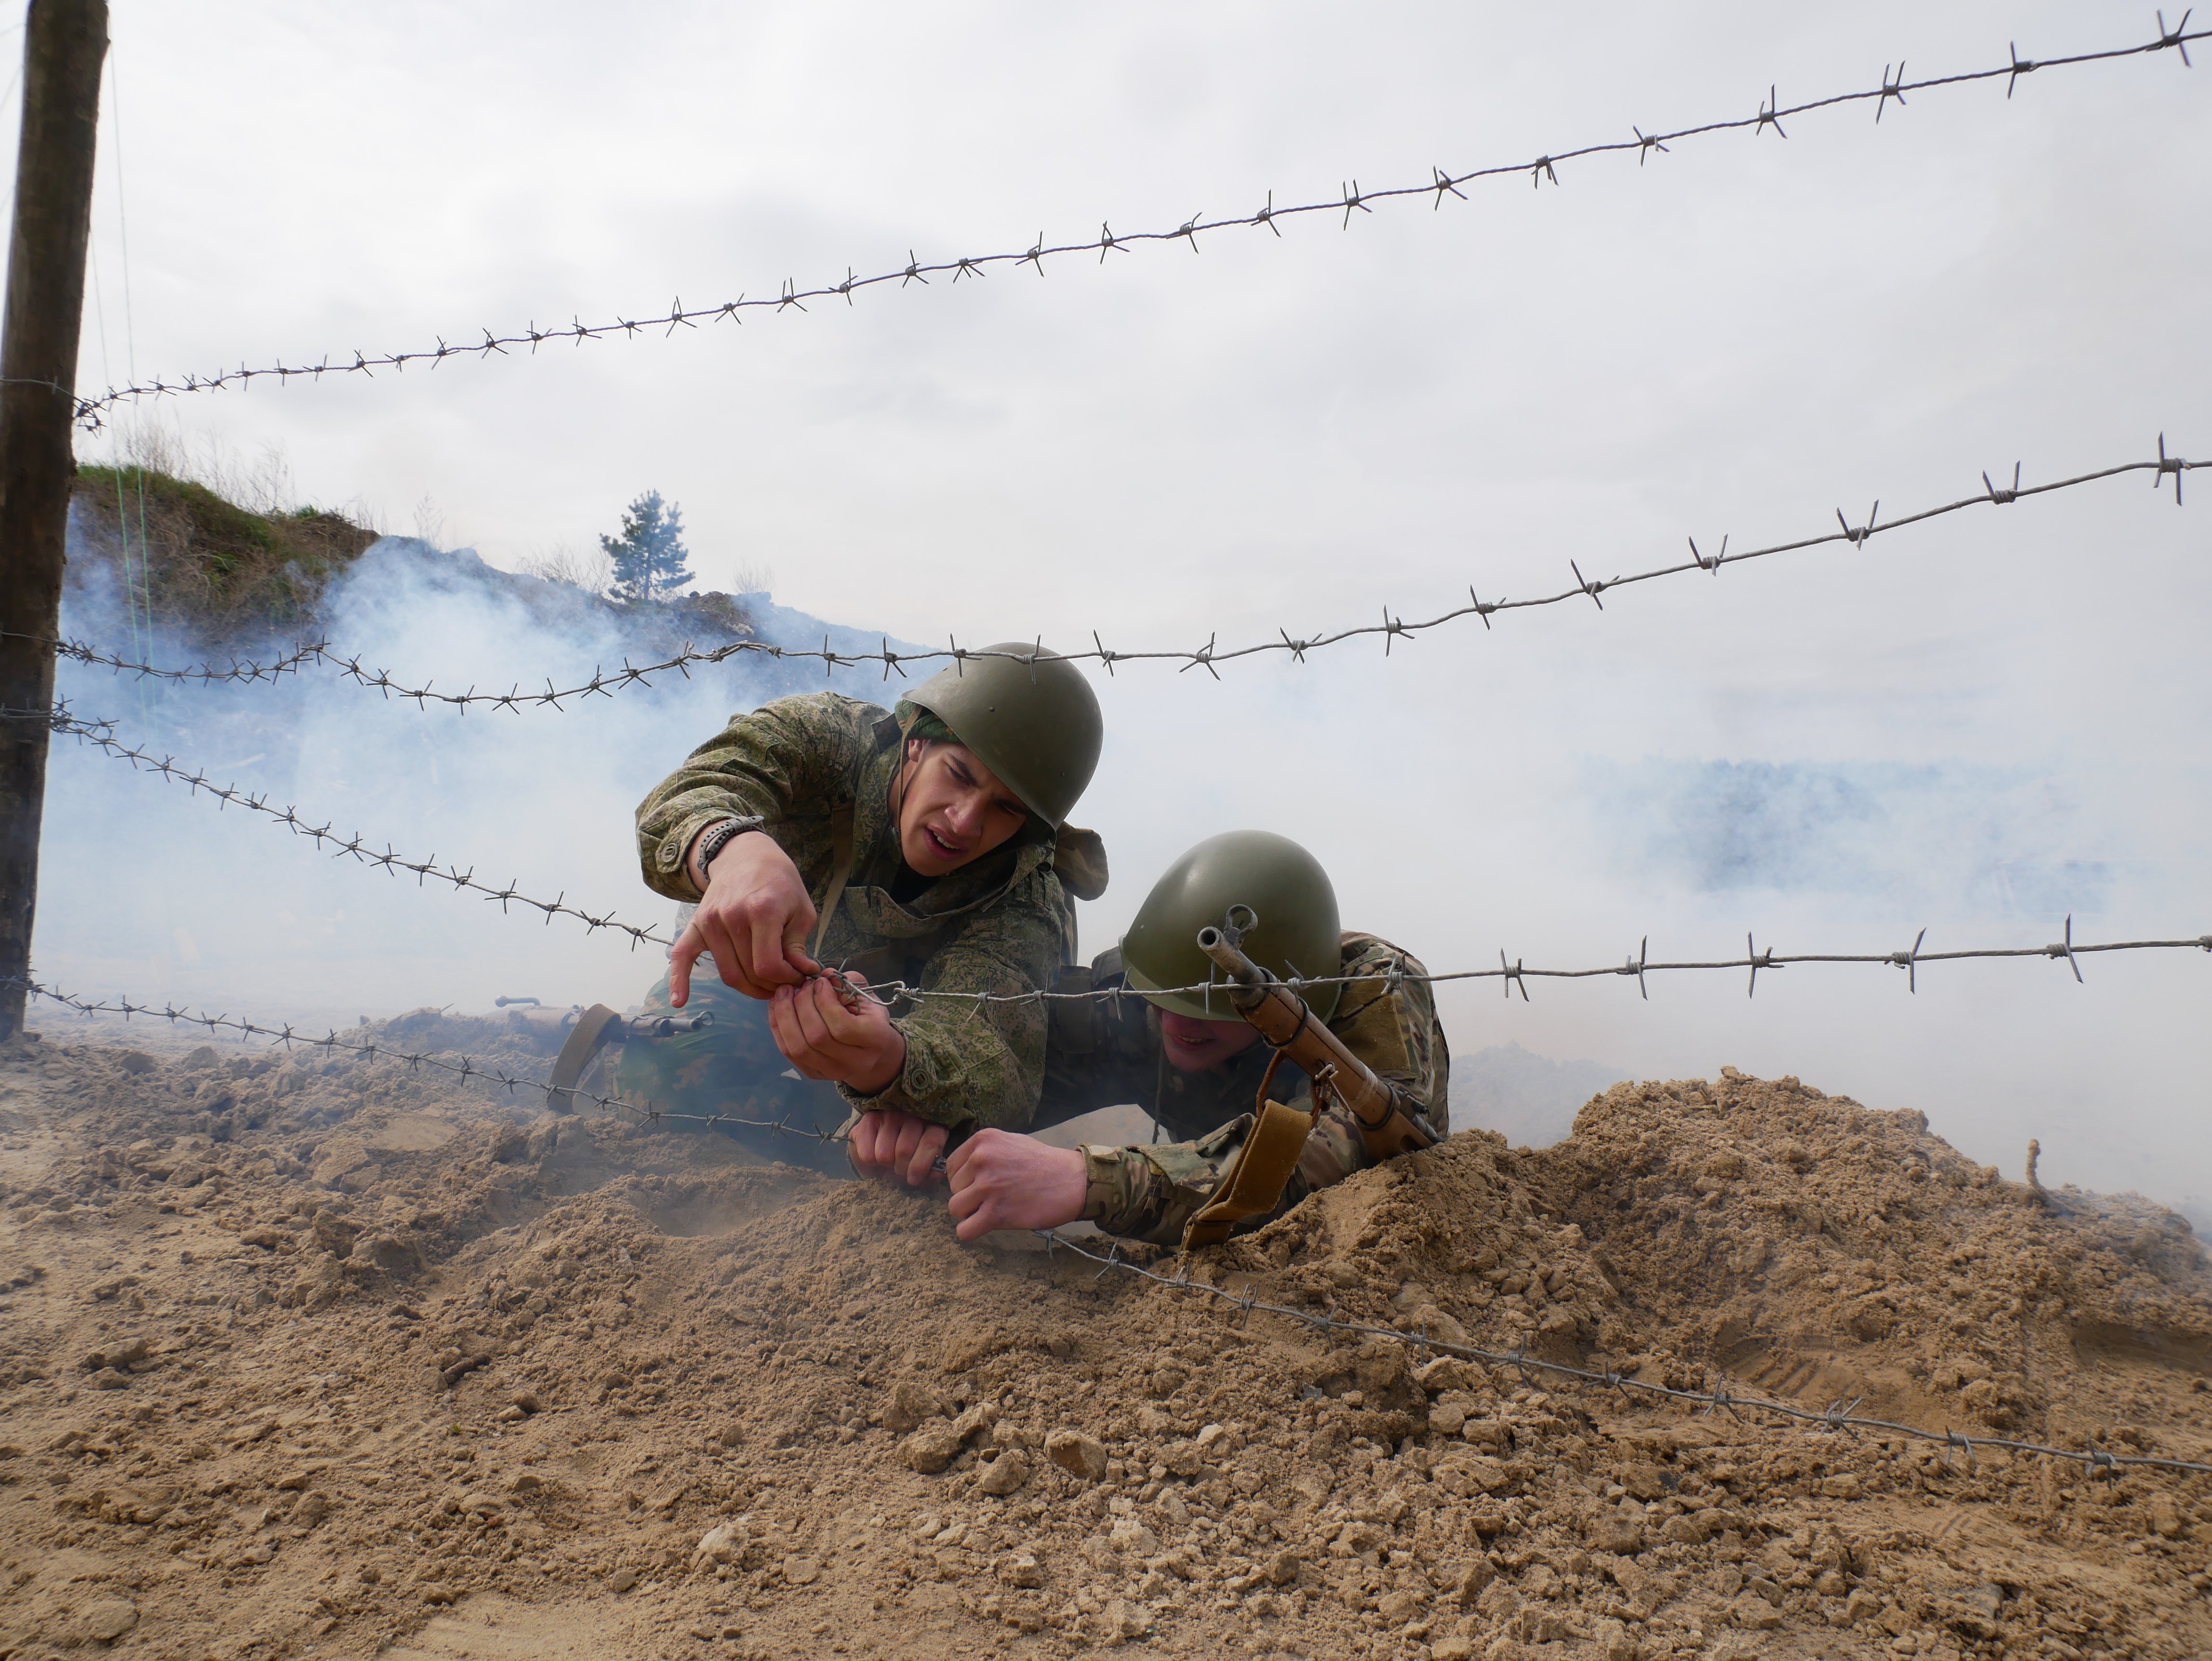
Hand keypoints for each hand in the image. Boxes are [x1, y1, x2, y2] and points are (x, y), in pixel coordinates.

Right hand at [671, 829, 818, 1003]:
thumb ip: (798, 945)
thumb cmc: (780, 882)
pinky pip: (683, 955)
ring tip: (766, 985)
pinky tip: (680, 1001)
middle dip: (771, 985)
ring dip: (748, 987)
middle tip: (785, 983)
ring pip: (728, 973)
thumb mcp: (801, 909)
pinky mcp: (696, 924)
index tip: (798, 976)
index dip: (786, 979)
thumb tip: (802, 973)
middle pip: (749, 972)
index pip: (769, 965)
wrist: (747, 855)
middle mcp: (732, 916)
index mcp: (761, 911)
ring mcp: (710, 921)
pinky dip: (679, 980)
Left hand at [766, 971, 906, 1094]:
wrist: (874, 1054)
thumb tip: (823, 975)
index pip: (842, 1026)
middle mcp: (854, 1062)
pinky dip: (778, 1027)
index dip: (824, 1001)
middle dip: (802, 1005)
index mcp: (875, 1039)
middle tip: (800, 985)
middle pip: (817, 1037)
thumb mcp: (867, 996)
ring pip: (798, 1048)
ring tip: (783, 992)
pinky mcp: (814, 1075)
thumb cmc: (870, 1019)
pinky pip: (788, 1053)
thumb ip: (847, 983)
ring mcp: (832, 1072)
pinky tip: (777, 1007)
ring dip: (784, 1016)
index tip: (819, 982)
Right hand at [849, 1107, 947, 1187]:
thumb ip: (930, 1170)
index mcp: (932, 1124)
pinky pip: (867, 1154)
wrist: (880, 1145)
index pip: (930, 1143)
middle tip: (900, 1169)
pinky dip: (871, 1162)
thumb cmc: (907, 1157)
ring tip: (889, 1160)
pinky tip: (875, 1155)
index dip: (921, 1166)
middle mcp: (912, 1115)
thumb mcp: (922, 1165)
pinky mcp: (869, 1119)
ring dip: (886, 1165)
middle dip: (901, 1168)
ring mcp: (889, 1115)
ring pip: (885, 1154)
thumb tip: (939, 1173)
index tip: (914, 1179)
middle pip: (904, 1150)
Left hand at [944, 1130, 1086, 1242]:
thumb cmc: (1043, 1163)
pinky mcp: (996, 1213)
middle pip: (953, 1188)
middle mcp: (981, 1159)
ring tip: (992, 1209)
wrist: (1073, 1181)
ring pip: (955, 1208)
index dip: (965, 1179)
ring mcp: (988, 1186)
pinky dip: (972, 1231)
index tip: (982, 1183)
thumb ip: (983, 1152)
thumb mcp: (1010, 1142)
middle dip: (969, 1195)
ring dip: (971, 1213)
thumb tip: (959, 1170)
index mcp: (983, 1141)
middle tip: (995, 1196)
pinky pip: (964, 1230)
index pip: (951, 1166)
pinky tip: (987, 1225)